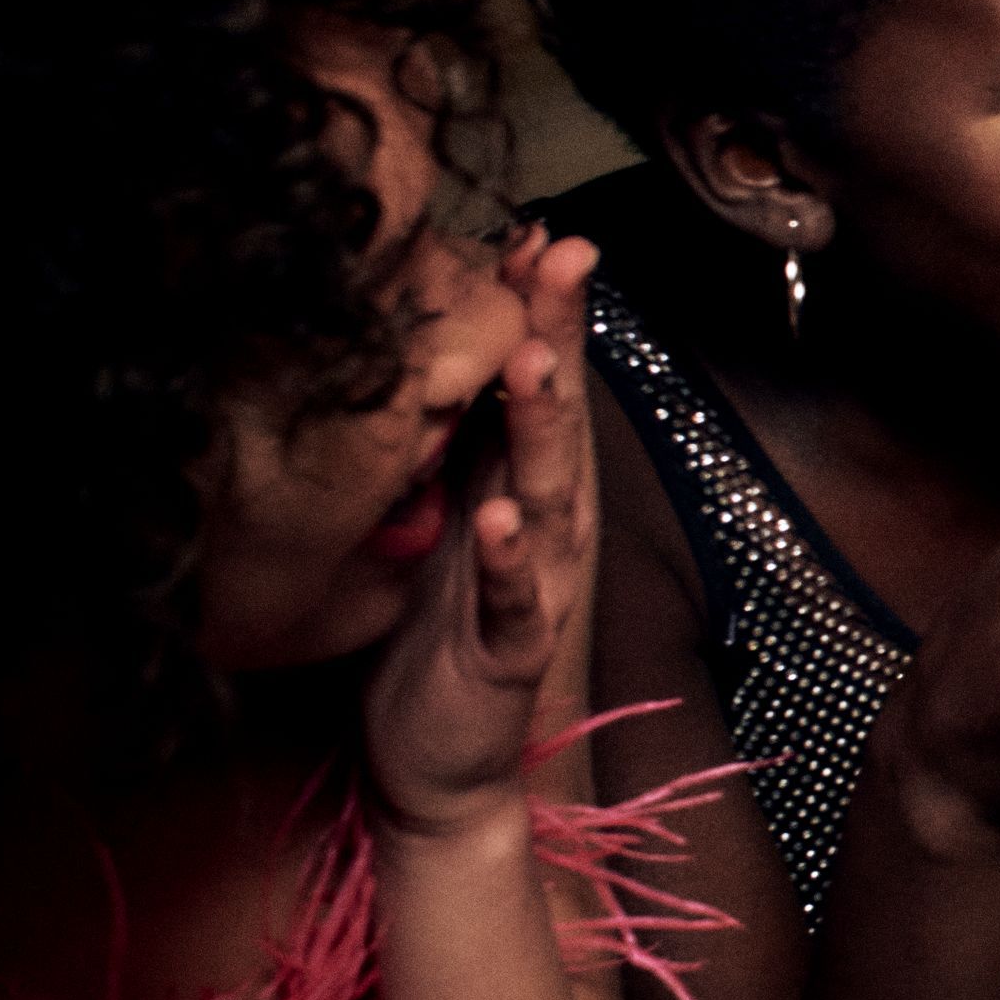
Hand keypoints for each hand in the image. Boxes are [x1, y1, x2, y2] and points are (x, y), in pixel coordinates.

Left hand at [367, 226, 599, 832]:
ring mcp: (534, 589)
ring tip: (532, 360)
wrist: (439, 768)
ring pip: (546, 496)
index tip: (536, 231)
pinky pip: (514, 601)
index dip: (540, 310)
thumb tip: (452, 354)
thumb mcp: (441, 523)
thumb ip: (456, 447)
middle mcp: (543, 529)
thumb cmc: (438, 641)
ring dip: (542, 428)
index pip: (537, 385)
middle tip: (561, 255)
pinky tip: (501, 513)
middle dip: (559, 336)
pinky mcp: (509, 653)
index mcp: (522, 491)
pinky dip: (510, 558)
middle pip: (556, 420)